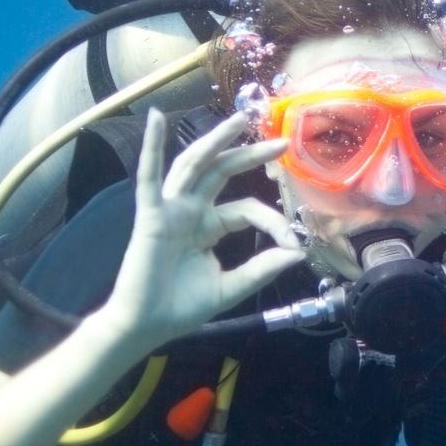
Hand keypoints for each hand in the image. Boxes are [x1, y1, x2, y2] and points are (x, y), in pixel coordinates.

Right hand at [101, 109, 307, 348]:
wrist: (147, 326)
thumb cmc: (181, 307)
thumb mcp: (232, 286)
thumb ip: (261, 268)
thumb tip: (297, 252)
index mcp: (209, 226)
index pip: (247, 210)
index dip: (273, 222)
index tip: (295, 243)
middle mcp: (191, 211)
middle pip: (223, 172)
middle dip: (252, 155)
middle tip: (281, 141)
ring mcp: (170, 209)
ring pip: (194, 165)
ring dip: (216, 140)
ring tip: (240, 118)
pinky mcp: (151, 215)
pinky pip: (149, 177)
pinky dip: (150, 146)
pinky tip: (155, 120)